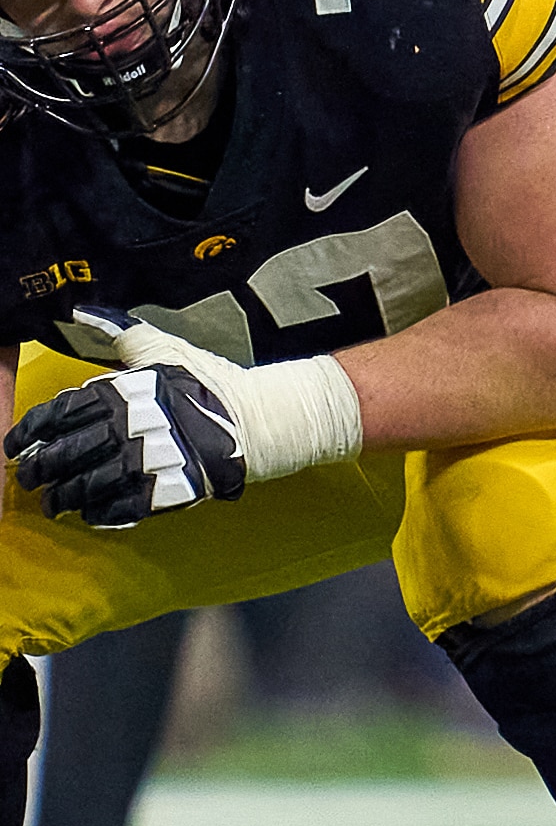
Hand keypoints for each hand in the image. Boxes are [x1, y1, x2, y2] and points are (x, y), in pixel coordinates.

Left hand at [7, 318, 246, 526]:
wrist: (260, 418)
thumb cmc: (210, 383)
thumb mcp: (165, 348)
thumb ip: (121, 333)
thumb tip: (82, 312)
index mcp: (124, 393)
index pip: (60, 413)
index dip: (31, 432)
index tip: (17, 444)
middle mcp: (131, 427)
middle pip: (66, 454)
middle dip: (39, 470)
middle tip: (28, 478)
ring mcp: (150, 461)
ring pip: (88, 485)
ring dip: (63, 497)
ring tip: (52, 503)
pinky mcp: (169, 489)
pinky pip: (122, 508)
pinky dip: (100, 513)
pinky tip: (89, 513)